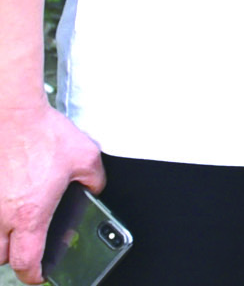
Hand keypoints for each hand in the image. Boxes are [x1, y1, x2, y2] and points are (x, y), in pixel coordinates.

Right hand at [1, 103, 102, 284]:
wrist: (12, 113)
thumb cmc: (43, 133)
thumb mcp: (84, 157)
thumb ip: (94, 179)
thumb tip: (96, 189)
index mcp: (30, 214)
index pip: (26, 261)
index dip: (33, 274)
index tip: (39, 274)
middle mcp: (2, 215)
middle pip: (0, 256)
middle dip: (14, 257)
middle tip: (27, 247)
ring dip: (0, 239)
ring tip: (14, 228)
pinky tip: (5, 202)